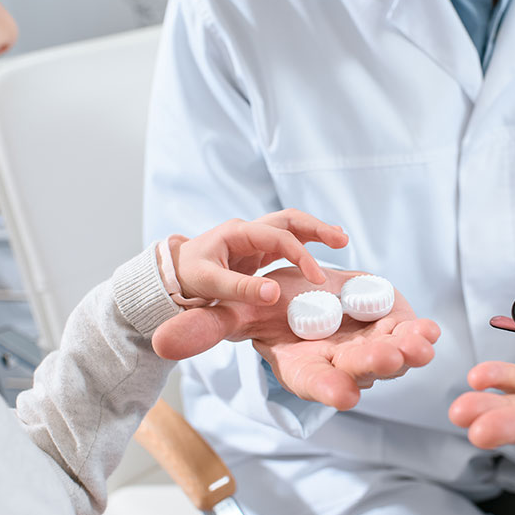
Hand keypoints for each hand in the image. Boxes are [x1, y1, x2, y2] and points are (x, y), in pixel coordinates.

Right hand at [153, 267, 439, 409]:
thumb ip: (206, 328)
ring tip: (418, 343)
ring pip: (392, 356)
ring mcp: (371, 350)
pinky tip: (430, 328)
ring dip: (407, 351)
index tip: (344, 395)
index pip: (314, 383)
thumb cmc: (270, 307)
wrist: (309, 295)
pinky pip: (410, 335)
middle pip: (358, 370)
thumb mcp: (237, 312)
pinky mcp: (394, 329)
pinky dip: (421, 333)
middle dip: (373, 366)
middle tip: (387, 360)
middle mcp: (340, 364)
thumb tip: (161, 343)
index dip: (328, 389)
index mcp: (303, 365)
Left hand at [171, 209, 347, 304]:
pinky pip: (286, 241)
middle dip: (317, 228)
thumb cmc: (187, 278)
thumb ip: (242, 289)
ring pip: (290, 227)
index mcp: (237, 233)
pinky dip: (306, 243)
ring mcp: (253, 239)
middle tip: (343, 239)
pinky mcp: (256, 251)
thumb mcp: (210, 285)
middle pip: (289, 220)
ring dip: (315, 231)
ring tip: (341, 238)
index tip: (317, 278)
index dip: (301, 256)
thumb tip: (275, 295)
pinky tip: (323, 248)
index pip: (279, 238)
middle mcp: (248, 230)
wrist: (171, 276)